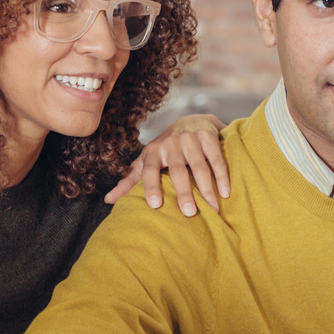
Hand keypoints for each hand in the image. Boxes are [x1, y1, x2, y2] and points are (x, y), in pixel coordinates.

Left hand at [105, 113, 228, 214]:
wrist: (191, 120)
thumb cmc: (165, 149)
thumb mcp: (147, 161)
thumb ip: (130, 181)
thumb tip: (108, 200)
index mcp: (152, 152)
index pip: (149, 170)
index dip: (150, 186)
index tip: (154, 205)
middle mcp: (170, 144)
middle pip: (177, 171)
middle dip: (183, 192)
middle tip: (188, 213)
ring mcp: (190, 139)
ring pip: (198, 166)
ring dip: (206, 188)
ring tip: (213, 208)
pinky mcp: (208, 136)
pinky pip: (216, 158)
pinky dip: (222, 175)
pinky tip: (225, 192)